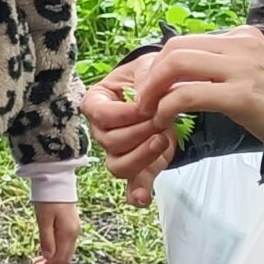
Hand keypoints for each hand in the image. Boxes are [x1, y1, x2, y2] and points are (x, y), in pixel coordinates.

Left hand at [31, 202, 79, 263]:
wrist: (56, 179)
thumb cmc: (48, 197)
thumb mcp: (44, 218)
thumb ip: (46, 238)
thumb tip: (48, 257)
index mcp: (68, 233)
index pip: (60, 259)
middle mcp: (73, 233)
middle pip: (64, 258)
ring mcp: (73, 229)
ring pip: (64, 251)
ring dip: (51, 260)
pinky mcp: (69, 224)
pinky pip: (64, 244)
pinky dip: (55, 251)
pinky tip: (45, 252)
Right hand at [85, 51, 176, 208]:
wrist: (167, 90)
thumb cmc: (151, 76)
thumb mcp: (149, 66)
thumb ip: (147, 76)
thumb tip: (147, 97)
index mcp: (96, 103)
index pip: (101, 115)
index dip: (126, 114)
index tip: (148, 105)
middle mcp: (101, 131)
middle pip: (110, 142)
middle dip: (140, 132)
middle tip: (162, 119)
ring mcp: (116, 152)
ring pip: (119, 165)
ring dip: (143, 154)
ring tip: (163, 138)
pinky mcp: (138, 167)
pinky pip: (131, 186)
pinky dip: (137, 193)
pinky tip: (144, 197)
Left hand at [141, 27, 263, 150]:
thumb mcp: (253, 70)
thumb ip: (223, 65)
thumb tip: (184, 73)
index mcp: (241, 37)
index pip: (186, 41)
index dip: (158, 64)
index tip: (148, 86)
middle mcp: (240, 46)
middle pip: (175, 48)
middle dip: (150, 74)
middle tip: (142, 99)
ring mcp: (241, 69)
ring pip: (177, 65)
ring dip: (153, 89)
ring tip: (148, 111)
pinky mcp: (241, 96)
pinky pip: (188, 95)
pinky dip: (167, 107)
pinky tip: (164, 121)